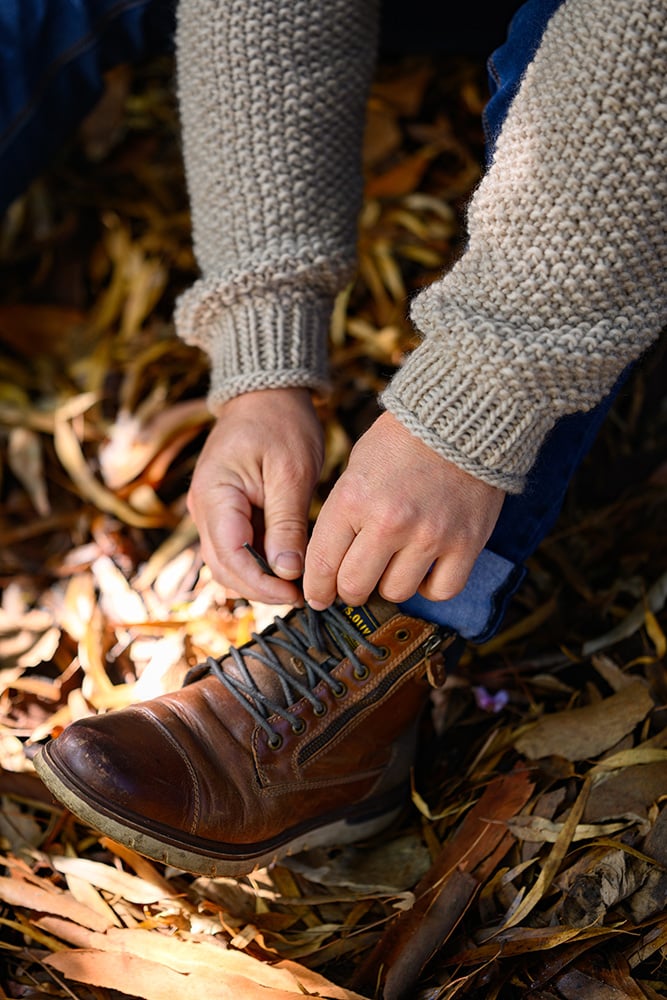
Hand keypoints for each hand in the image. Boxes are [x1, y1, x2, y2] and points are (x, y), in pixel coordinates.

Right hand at [187, 388, 323, 602]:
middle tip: (302, 596)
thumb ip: (287, 524)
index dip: (261, 583)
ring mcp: (211, 512)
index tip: (295, 594)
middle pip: (224, 567)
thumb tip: (287, 573)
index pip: (230, 556)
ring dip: (259, 579)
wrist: (266, 394)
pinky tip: (289, 565)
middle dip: (260, 588)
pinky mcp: (226, 512)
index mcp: (214, 496)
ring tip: (298, 585)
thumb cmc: (281, 424)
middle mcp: (203, 508)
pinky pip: (237, 548)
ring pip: (229, 563)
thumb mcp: (291, 473)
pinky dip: (259, 562)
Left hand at [303, 412, 504, 608]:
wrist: (461, 418)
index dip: (317, 589)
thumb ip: (341, 517)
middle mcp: (390, 522)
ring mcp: (430, 535)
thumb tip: (327, 568)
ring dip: (390, 585)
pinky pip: (441, 591)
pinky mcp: (466, 543)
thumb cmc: (401, 443)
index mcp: (353, 500)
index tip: (319, 596)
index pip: (322, 565)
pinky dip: (430, 587)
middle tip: (355, 584)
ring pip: (396, 593)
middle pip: (355, 587)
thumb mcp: (356, 470)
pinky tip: (425, 570)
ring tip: (393, 566)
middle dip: (349, 591)